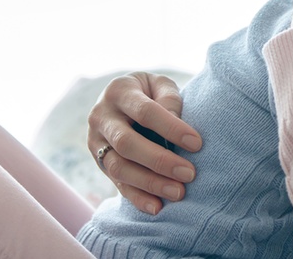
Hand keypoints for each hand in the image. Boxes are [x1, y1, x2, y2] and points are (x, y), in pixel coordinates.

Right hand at [87, 72, 202, 214]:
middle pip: (127, 143)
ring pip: (118, 167)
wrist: (121, 99)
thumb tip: (177, 122)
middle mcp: (101, 117)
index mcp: (118, 91)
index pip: (145, 112)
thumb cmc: (149, 91)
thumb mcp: (159, 84)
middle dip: (159, 161)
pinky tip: (157, 208)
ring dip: (149, 183)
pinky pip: (116, 184)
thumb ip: (169, 98)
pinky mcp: (98, 163)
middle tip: (189, 174)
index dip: (171, 128)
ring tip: (178, 192)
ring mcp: (96, 142)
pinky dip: (137, 198)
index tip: (197, 143)